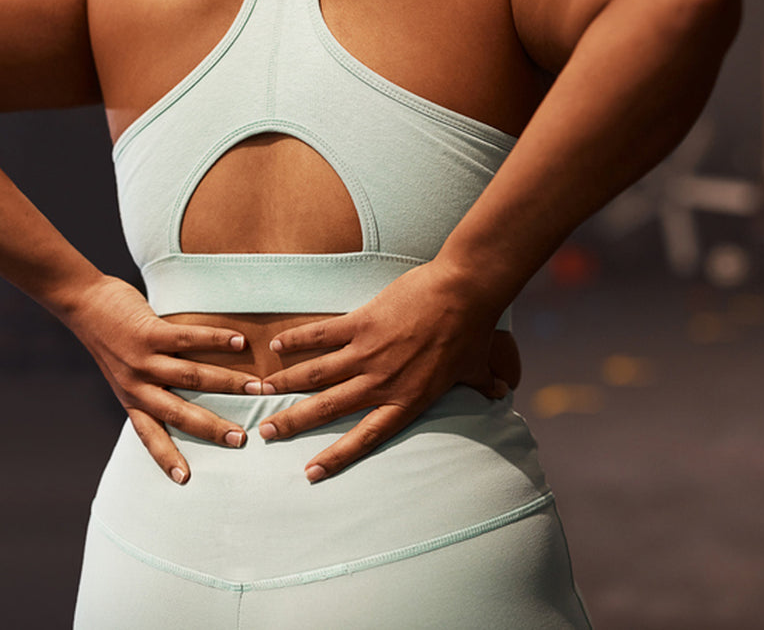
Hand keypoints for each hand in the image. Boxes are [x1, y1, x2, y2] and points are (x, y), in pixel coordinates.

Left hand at [62, 276, 261, 483]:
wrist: (83, 303)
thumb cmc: (110, 338)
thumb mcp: (123, 373)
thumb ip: (149, 388)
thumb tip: (189, 399)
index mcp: (130, 399)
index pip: (149, 436)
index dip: (167, 458)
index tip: (186, 479)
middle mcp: (136, 385)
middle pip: (178, 414)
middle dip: (212, 428)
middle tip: (240, 439)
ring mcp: (141, 360)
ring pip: (190, 378)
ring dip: (226, 383)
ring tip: (255, 387)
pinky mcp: (148, 333)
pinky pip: (188, 339)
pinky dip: (217, 341)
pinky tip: (240, 343)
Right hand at [257, 261, 512, 481]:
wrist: (464, 291)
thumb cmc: (473, 330)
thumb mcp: (478, 368)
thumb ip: (483, 386)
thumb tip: (502, 395)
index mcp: (407, 400)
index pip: (365, 437)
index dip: (336, 457)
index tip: (310, 472)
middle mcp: (382, 382)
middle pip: (328, 409)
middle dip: (293, 423)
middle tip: (265, 433)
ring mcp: (368, 352)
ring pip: (317, 374)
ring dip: (286, 384)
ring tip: (262, 392)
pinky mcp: (361, 322)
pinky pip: (321, 335)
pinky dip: (298, 341)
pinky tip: (277, 348)